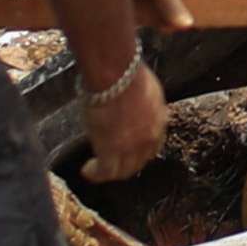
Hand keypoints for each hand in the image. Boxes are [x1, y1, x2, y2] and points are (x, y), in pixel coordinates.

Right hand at [84, 51, 167, 177]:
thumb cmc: (127, 72)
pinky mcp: (111, 151)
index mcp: (159, 120)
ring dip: (110, 171)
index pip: (153, 144)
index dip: (140, 148)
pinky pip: (104, 171)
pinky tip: (87, 170)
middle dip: (127, 162)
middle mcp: (150, 137)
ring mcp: (131, 147)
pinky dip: (95, 173)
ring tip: (97, 169)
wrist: (116, 74)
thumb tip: (133, 101)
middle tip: (112, 161)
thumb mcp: (145, 87)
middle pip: (139, 160)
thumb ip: (143, 101)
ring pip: (123, 170)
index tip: (129, 147)